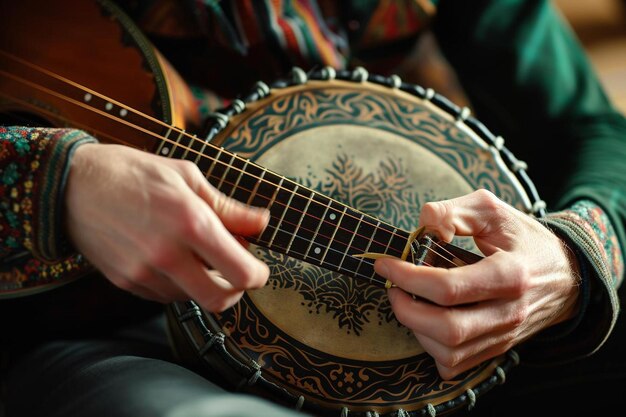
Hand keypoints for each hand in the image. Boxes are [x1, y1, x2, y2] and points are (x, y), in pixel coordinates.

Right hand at [64, 143, 269, 311]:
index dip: (259, 276)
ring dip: (206, 284)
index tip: (259, 269)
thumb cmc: (133, 173)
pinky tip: (173, 259)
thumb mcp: (187, 176)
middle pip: (221, 300)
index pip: (241, 272)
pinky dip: (179, 284)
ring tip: (198, 255)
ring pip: (193, 299)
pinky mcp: (126, 282)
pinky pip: (165, 296)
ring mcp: (144, 272)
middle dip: (237, 290)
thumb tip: (262, 223)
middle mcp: (167, 254)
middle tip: (236, 272)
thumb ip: (228, 207)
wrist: (71, 184)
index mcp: (190, 222)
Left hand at [374, 189, 580, 379]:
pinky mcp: (498, 350)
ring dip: (416, 330)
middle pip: (448, 329)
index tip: (385, 264)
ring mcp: (505, 336)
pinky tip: (427, 323)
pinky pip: (457, 365)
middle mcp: (510, 313)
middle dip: (406, 310)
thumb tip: (424, 227)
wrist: (566, 274)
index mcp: (510, 274)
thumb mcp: (492, 210)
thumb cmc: (522, 239)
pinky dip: (432, 349)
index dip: (408, 277)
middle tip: (393, 288)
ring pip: (450, 353)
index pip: (449, 288)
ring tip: (408, 302)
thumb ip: (454, 212)